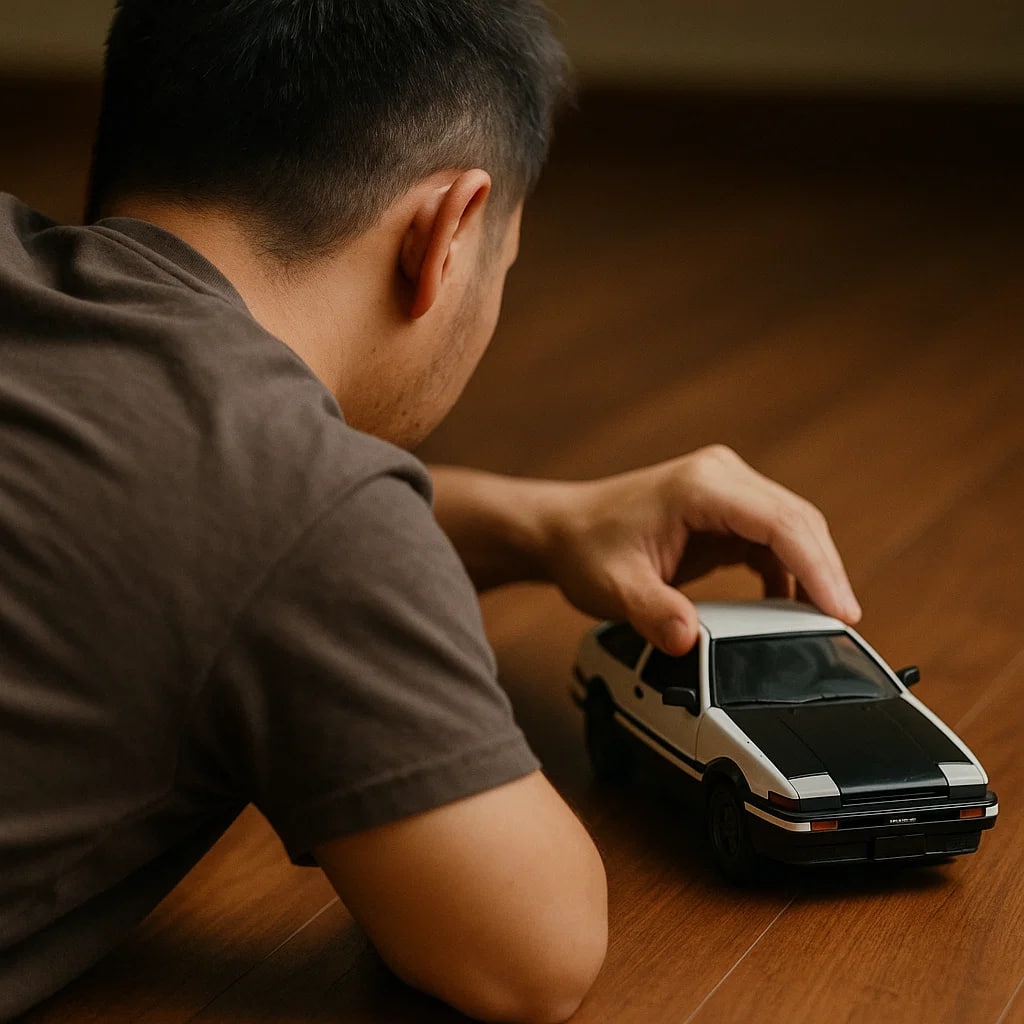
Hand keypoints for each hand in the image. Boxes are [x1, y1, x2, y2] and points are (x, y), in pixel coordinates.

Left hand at [541, 445, 860, 654]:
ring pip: (792, 530)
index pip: (780, 523)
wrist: (566, 530)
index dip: (817, 567)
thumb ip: (653, 613)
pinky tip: (789, 609)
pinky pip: (773, 541)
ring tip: (824, 625)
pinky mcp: (727, 511)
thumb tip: (690, 642)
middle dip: (825, 573)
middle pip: (798, 522)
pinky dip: (788, 573)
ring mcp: (727, 491)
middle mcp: (722, 478)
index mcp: (701, 486)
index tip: (841, 610)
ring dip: (811, 573)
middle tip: (843, 628)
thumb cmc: (587, 547)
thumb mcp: (615, 587)